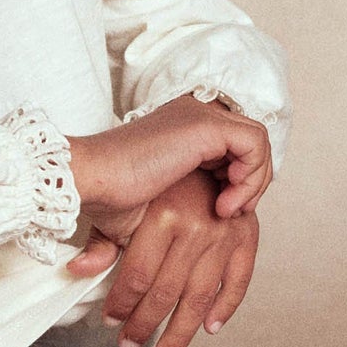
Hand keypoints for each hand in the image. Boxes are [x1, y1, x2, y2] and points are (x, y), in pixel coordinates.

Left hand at [65, 169, 258, 346]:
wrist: (192, 132)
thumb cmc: (149, 167)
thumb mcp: (123, 200)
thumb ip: (103, 240)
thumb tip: (78, 271)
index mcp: (163, 216)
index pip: (137, 277)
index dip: (121, 305)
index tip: (109, 321)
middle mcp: (195, 225)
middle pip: (165, 293)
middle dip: (144, 326)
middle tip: (128, 345)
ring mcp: (223, 231)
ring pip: (199, 297)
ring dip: (179, 333)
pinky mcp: (243, 233)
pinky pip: (238, 278)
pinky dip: (225, 306)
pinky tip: (209, 327)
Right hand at [66, 93, 271, 228]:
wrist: (89, 183)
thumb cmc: (110, 200)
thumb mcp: (157, 207)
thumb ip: (186, 209)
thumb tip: (211, 233)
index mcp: (183, 128)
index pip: (234, 146)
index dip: (239, 181)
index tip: (224, 212)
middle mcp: (195, 114)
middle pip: (249, 143)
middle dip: (250, 182)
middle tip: (230, 213)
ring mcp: (201, 116)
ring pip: (257, 143)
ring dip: (252, 183)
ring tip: (226, 211)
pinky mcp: (205, 126)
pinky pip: (255, 145)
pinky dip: (250, 178)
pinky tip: (225, 204)